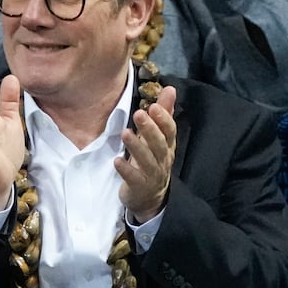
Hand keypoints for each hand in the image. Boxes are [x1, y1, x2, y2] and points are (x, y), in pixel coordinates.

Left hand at [115, 84, 177, 222]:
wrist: (150, 198)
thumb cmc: (152, 162)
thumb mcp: (159, 138)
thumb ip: (164, 114)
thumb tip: (170, 89)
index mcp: (167, 147)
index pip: (170, 132)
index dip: (164, 119)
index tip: (154, 106)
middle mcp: (162, 160)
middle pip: (159, 144)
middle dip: (150, 129)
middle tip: (139, 114)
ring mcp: (152, 174)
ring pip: (147, 160)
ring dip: (137, 146)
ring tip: (125, 133)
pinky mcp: (139, 186)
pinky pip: (134, 178)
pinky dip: (126, 170)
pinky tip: (117, 160)